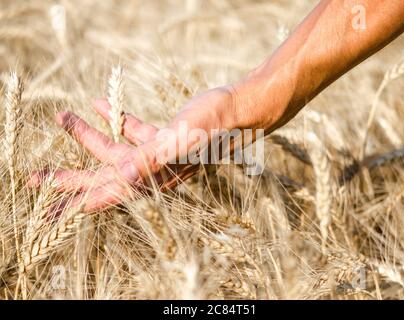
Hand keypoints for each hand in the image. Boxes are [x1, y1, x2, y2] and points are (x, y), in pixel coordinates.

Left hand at [28, 87, 235, 212]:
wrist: (236, 111)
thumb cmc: (213, 127)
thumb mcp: (179, 140)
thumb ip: (150, 159)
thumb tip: (122, 176)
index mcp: (154, 177)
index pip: (110, 193)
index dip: (80, 200)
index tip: (52, 209)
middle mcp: (152, 171)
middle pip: (102, 177)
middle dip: (69, 177)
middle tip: (35, 179)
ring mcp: (155, 155)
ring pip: (113, 149)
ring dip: (87, 134)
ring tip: (61, 116)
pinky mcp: (160, 138)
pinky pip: (130, 130)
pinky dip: (114, 119)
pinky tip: (97, 104)